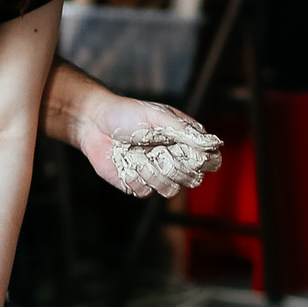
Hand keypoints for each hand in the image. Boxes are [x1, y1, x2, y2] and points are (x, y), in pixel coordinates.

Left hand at [72, 95, 221, 198]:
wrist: (94, 123)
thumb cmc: (127, 113)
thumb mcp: (158, 115)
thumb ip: (184, 129)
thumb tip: (213, 142)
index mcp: (183, 141)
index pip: (209, 161)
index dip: (206, 163)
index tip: (194, 157)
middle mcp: (172, 159)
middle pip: (192, 179)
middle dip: (175, 168)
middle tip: (158, 153)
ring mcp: (155, 173)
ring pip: (170, 190)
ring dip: (155, 176)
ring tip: (138, 160)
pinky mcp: (136, 184)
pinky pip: (145, 193)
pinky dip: (135, 180)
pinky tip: (125, 166)